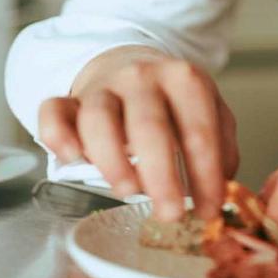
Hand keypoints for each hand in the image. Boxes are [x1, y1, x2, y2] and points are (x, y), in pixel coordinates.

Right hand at [38, 51, 238, 221]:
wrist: (130, 63)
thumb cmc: (171, 100)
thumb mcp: (208, 109)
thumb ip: (220, 144)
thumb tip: (222, 187)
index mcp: (184, 79)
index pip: (198, 129)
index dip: (206, 174)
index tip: (209, 210)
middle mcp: (142, 77)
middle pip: (149, 126)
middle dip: (162, 175)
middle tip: (170, 213)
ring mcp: (103, 87)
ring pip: (99, 119)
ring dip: (112, 159)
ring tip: (127, 190)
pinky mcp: (70, 98)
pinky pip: (54, 111)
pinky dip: (59, 135)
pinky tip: (72, 158)